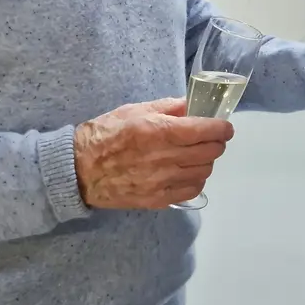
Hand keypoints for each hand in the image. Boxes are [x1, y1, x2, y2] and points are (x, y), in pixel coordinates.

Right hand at [73, 97, 233, 209]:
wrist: (80, 170)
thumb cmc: (106, 133)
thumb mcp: (136, 110)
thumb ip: (169, 107)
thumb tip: (195, 105)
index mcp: (159, 131)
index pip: (206, 130)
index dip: (222, 128)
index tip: (225, 126)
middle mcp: (164, 158)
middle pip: (209, 152)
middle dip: (216, 142)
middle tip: (211, 137)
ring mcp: (162, 181)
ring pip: (204, 171)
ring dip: (206, 161)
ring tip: (197, 154)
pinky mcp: (158, 199)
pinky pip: (191, 190)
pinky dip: (196, 180)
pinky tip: (187, 172)